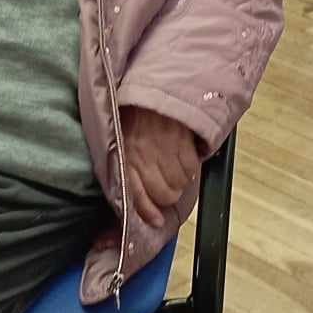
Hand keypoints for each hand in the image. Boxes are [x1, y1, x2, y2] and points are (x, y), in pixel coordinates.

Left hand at [120, 106, 201, 228]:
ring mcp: (164, 151)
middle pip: (164, 195)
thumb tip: (143, 203)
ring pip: (179, 185)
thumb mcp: (122, 144)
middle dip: (167, 196)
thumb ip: (127, 171)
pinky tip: (183, 156)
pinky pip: (191, 170)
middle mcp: (143, 157)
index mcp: (125, 158)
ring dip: (179, 181)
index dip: (148, 212)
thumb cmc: (135, 118)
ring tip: (174, 167)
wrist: (154, 91)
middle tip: (167, 185)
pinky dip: (190, 168)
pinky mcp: (183, 143)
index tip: (157, 221)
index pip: (137, 196)